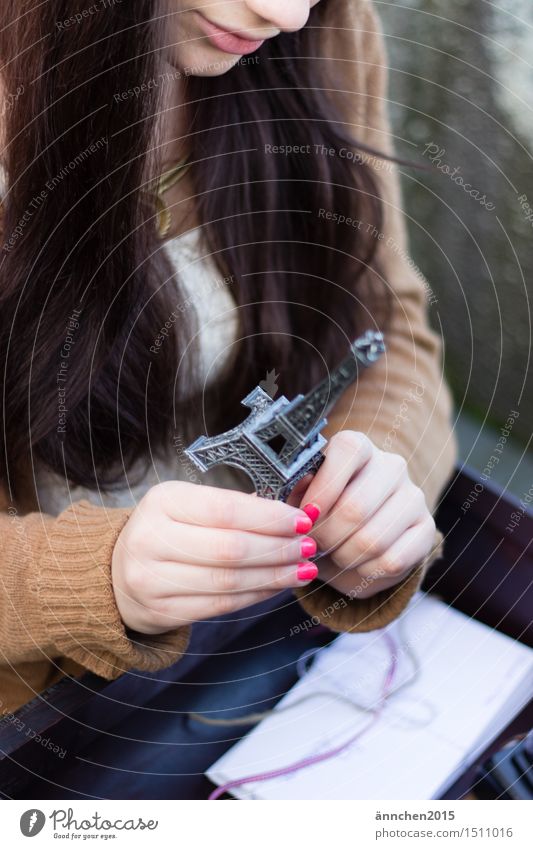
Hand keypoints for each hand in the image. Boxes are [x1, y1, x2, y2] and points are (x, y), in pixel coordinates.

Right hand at [111, 481, 317, 633]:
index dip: (270, 517)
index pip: (226, 510)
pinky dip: (256, 595)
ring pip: (228, 581)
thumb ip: (233, 506)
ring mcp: (151, 579)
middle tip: (309, 547)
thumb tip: (293, 511)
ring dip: (274, 576)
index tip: (301, 520)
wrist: (114, 572)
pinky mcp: (160, 611)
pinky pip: (221, 605)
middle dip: (278, 549)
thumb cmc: (165, 531)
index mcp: (162, 502)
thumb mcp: (187, 505)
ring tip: (303, 569)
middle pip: (230, 549)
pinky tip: (278, 585)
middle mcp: (151, 539)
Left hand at [290, 431, 435, 598]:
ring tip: (333, 555)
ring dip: (343, 557)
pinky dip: (366, 571)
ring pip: (373, 540)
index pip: (347, 453)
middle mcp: (391, 465)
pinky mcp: (426, 529)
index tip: (306, 516)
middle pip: (355, 508)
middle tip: (313, 545)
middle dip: (326, 536)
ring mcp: (414, 496)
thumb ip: (294, 489)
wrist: (349, 543)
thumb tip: (298, 483)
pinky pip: (393, 560)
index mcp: (357, 447)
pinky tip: (357, 564)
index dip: (322, 490)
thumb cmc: (320, 514)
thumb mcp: (299, 499)